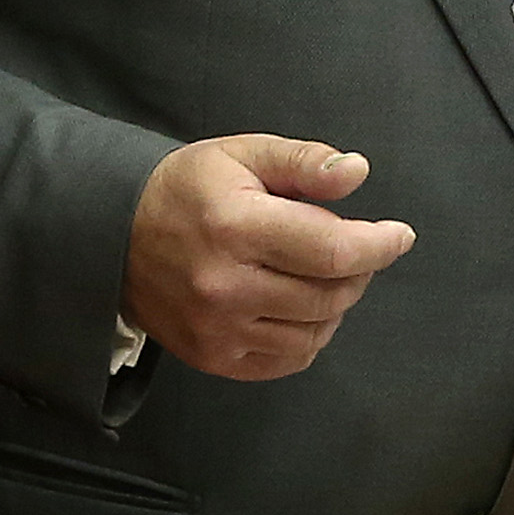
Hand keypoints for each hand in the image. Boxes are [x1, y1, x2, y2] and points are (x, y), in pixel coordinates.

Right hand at [122, 136, 416, 380]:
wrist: (114, 234)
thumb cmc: (188, 189)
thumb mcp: (243, 154)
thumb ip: (304, 163)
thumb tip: (358, 172)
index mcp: (236, 228)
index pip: (332, 250)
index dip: (378, 245)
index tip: (399, 236)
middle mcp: (225, 286)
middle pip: (330, 295)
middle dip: (360, 270)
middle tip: (355, 247)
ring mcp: (217, 330)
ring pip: (316, 332)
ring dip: (337, 303)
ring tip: (323, 273)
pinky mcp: (213, 358)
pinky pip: (288, 360)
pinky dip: (310, 335)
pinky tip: (299, 305)